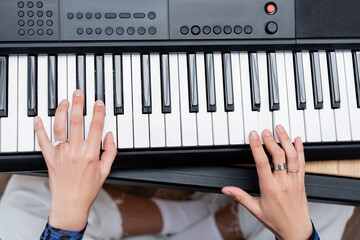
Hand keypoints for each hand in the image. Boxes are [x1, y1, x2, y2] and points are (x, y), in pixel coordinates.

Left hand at [34, 90, 116, 230]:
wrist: (71, 204)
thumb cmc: (88, 189)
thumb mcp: (106, 170)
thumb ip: (110, 152)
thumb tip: (110, 135)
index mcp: (91, 155)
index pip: (95, 128)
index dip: (98, 113)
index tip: (98, 103)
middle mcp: (75, 152)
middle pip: (76, 123)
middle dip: (78, 105)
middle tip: (78, 93)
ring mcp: (61, 155)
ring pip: (60, 128)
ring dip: (61, 112)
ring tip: (63, 101)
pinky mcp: (50, 159)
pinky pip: (43, 142)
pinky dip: (39, 129)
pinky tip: (38, 118)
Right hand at [222, 125, 312, 239]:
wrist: (295, 230)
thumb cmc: (276, 220)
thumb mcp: (254, 209)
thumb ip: (240, 196)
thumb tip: (226, 189)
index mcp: (269, 188)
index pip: (262, 162)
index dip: (257, 146)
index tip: (253, 136)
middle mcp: (283, 182)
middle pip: (278, 155)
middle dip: (270, 140)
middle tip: (264, 131)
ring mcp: (294, 180)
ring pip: (292, 156)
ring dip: (286, 140)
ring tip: (279, 129)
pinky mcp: (302, 181)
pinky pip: (303, 162)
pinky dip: (301, 149)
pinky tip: (297, 140)